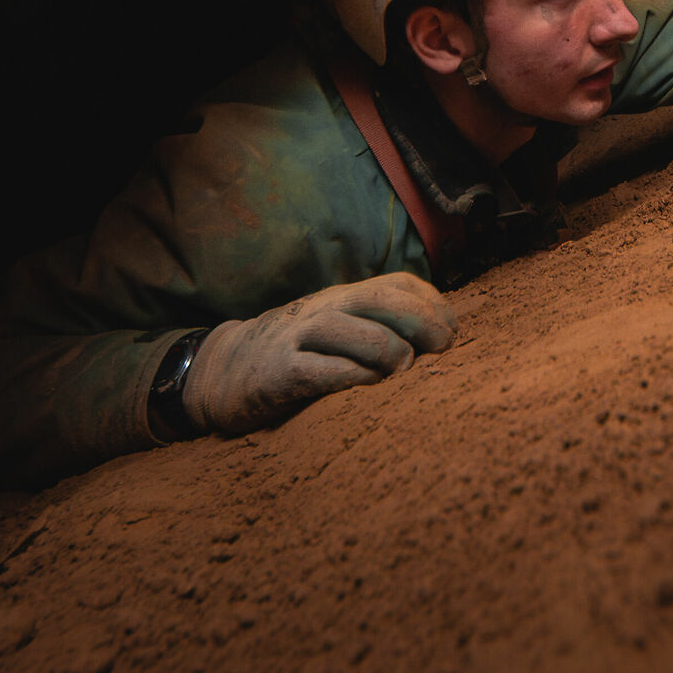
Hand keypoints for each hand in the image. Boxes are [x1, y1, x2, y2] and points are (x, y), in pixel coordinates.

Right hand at [181, 272, 455, 435]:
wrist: (221, 370)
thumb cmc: (294, 353)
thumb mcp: (334, 328)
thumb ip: (375, 325)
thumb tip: (436, 338)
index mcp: (343, 298)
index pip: (399, 284)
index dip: (435, 304)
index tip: (452, 333)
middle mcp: (325, 310)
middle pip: (384, 300)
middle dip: (425, 321)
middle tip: (443, 349)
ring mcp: (300, 339)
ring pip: (360, 333)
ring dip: (393, 353)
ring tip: (403, 373)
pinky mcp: (280, 373)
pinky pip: (324, 372)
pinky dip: (354, 379)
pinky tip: (368, 389)